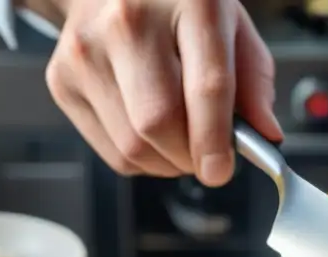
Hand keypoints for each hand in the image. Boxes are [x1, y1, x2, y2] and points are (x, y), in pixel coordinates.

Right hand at [42, 0, 281, 185]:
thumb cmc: (179, 8)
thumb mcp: (232, 28)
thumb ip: (255, 83)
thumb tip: (265, 136)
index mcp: (190, 3)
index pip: (206, 87)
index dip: (215, 140)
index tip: (221, 170)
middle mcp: (129, 20)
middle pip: (159, 123)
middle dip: (190, 157)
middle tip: (206, 156)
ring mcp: (87, 49)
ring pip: (133, 145)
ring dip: (167, 162)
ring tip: (180, 141)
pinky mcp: (61, 77)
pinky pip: (111, 151)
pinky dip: (140, 158)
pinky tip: (149, 130)